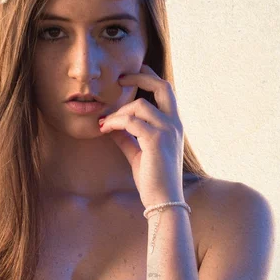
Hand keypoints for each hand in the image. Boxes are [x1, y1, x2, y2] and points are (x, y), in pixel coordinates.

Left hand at [98, 64, 184, 208]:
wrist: (163, 201)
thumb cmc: (153, 180)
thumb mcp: (138, 154)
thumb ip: (127, 138)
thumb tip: (110, 125)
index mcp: (174, 125)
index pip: (166, 92)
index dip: (148, 79)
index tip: (128, 78)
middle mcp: (174, 124)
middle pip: (163, 86)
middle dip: (140, 78)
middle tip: (120, 80)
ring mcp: (168, 131)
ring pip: (139, 106)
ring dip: (118, 112)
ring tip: (105, 124)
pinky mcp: (156, 140)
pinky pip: (131, 121)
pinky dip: (115, 122)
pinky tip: (105, 129)